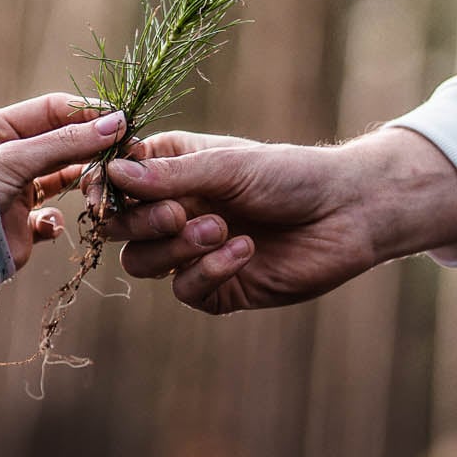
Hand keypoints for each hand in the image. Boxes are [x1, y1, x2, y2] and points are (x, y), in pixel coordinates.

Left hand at [0, 92, 124, 269]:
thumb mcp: (14, 160)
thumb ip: (65, 142)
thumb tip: (117, 123)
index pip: (53, 110)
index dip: (88, 113)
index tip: (122, 121)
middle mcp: (8, 158)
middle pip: (64, 143)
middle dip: (93, 149)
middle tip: (126, 155)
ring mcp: (16, 192)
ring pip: (65, 180)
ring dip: (84, 185)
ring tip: (99, 192)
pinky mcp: (21, 227)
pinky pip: (52, 218)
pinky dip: (57, 222)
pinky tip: (51, 225)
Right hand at [95, 126, 456, 313]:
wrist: (349, 212)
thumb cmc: (292, 175)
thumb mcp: (229, 166)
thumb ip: (170, 174)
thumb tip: (112, 174)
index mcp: (174, 171)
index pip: (117, 183)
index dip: (107, 190)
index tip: (109, 193)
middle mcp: (178, 211)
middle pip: (122, 229)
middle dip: (143, 223)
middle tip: (180, 213)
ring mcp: (195, 252)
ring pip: (144, 263)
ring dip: (176, 248)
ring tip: (219, 230)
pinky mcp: (220, 288)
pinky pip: (186, 290)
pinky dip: (209, 272)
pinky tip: (245, 252)